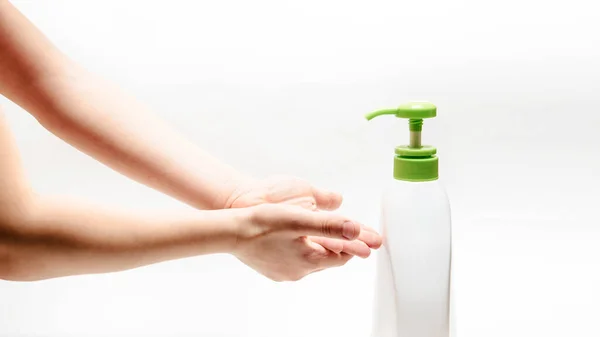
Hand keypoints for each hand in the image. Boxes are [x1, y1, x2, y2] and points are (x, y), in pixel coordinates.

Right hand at [225, 175, 381, 257]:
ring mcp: (284, 273)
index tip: (367, 237)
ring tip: (323, 233)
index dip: (354, 244)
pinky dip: (302, 250)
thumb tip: (356, 230)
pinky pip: (295, 261)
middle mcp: (298, 272)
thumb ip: (330, 225)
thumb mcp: (300, 219)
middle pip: (328, 259)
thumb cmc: (263, 222)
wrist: (230, 232)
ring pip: (311, 260)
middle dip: (339, 245)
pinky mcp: (273, 270)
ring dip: (320, 247)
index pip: (342, 256)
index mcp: (309, 260)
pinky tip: (298, 240)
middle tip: (350, 233)